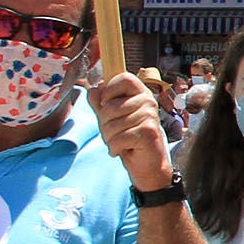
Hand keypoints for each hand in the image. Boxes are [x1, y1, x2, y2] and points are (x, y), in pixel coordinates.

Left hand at [88, 70, 171, 187]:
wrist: (147, 165)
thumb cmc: (130, 140)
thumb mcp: (111, 119)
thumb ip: (101, 103)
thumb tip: (93, 89)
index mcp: (140, 93)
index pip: (123, 78)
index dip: (109, 90)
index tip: (106, 103)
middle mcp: (148, 101)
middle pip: (110, 106)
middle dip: (104, 124)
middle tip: (114, 132)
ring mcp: (150, 116)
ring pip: (112, 124)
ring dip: (110, 138)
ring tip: (120, 142)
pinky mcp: (148, 132)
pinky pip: (119, 137)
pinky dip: (115, 147)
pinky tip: (123, 150)